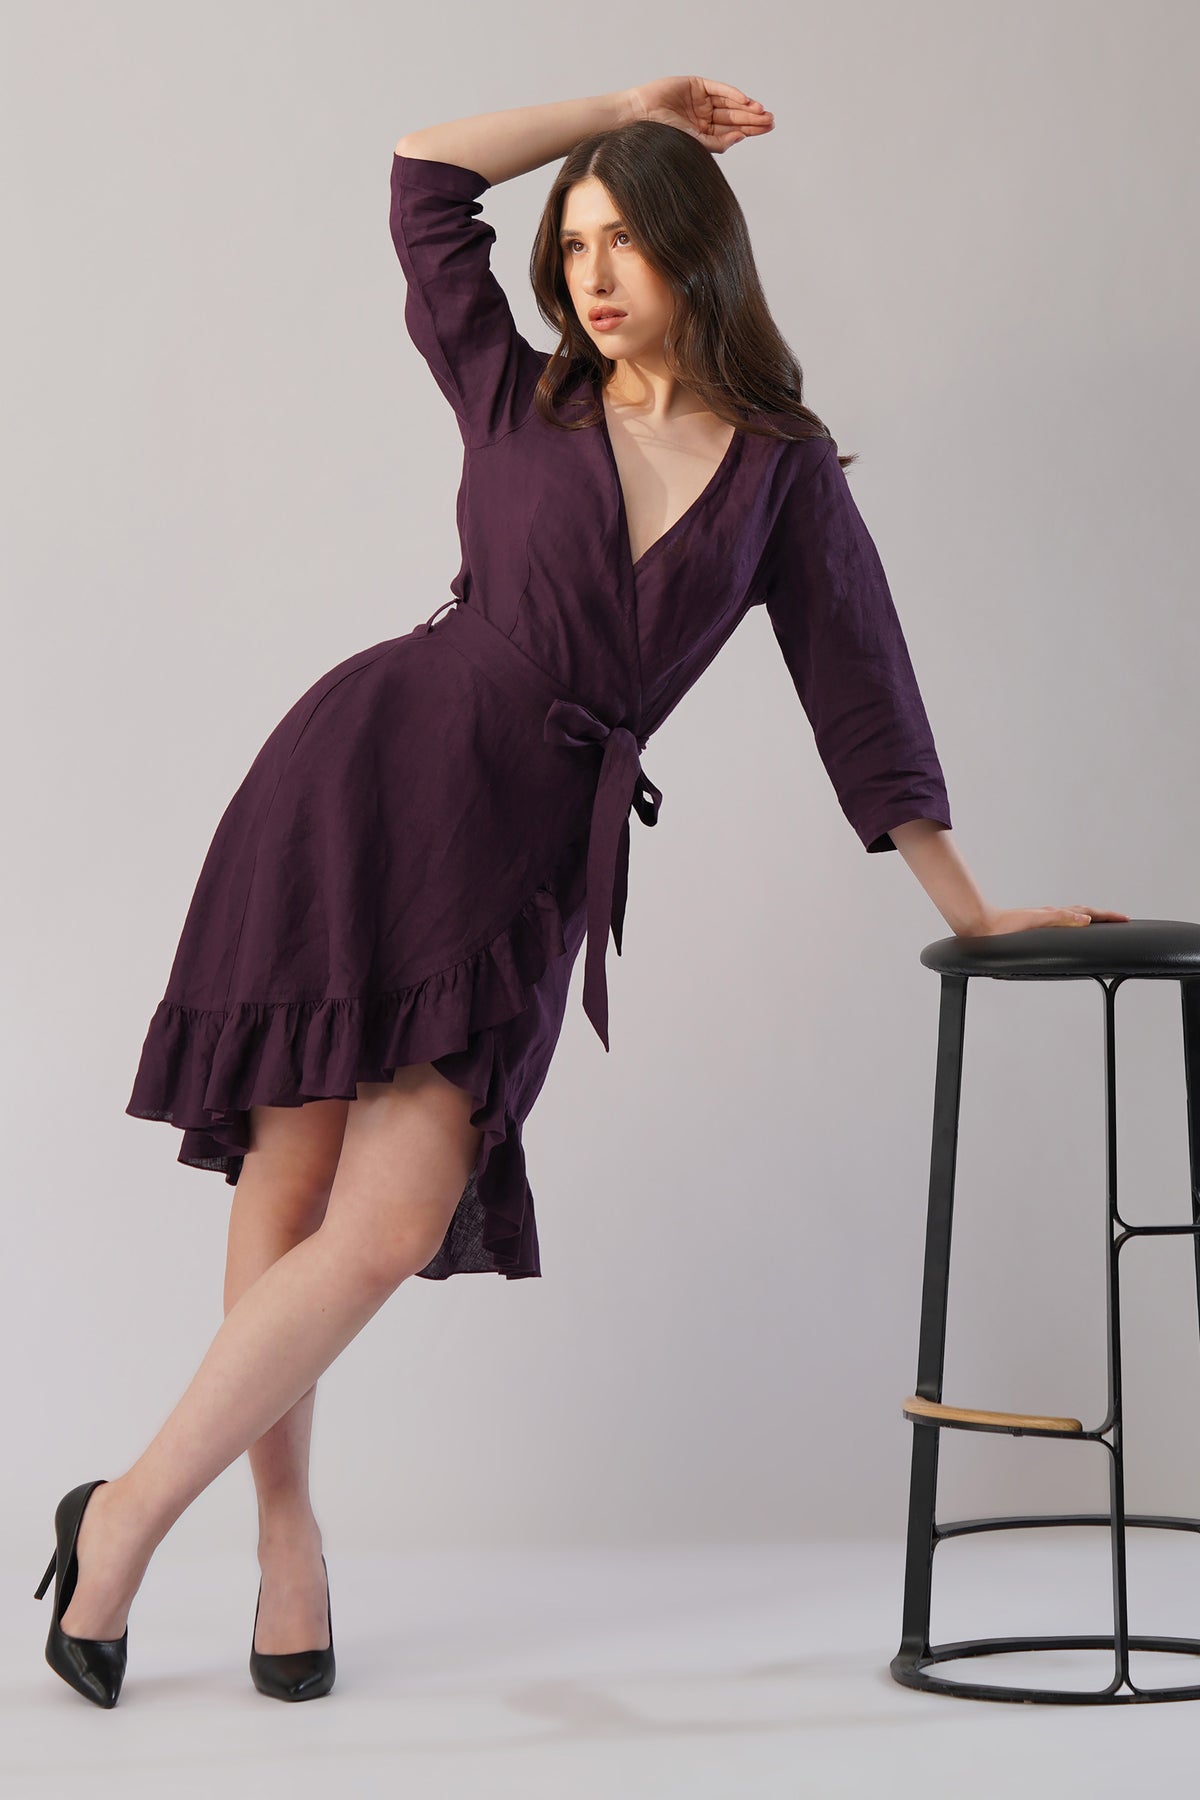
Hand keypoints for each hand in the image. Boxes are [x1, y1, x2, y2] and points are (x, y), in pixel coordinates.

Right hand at [628, 77, 774, 151]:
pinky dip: (732, 94)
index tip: (766, 129)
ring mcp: (700, 100)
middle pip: (734, 116)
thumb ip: (716, 142)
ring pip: (729, 103)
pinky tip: (746, 101)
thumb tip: (740, 138)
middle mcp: (704, 115)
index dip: (750, 129)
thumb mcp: (693, 142)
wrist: (639, 117)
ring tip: (763, 112)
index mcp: (703, 132)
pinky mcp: (696, 85)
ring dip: (746, 107)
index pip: (731, 130)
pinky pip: (718, 89)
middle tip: (771, 121)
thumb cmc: (661, 135)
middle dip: (753, 118)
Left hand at [956, 904, 1130, 937]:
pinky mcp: (1032, 927)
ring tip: (1099, 922)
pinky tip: (1068, 930)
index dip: (1106, 916)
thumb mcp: (1036, 921)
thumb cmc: (1003, 925)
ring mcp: (1042, 920)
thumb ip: (1061, 919)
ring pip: (1071, 916)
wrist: (980, 926)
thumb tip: (1086, 918)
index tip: (1124, 918)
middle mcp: (1049, 915)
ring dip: (1088, 918)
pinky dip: (1071, 924)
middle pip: (1082, 912)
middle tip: (1118, 920)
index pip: (1087, 913)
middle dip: (1102, 916)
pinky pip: (1060, 923)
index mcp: (1054, 914)